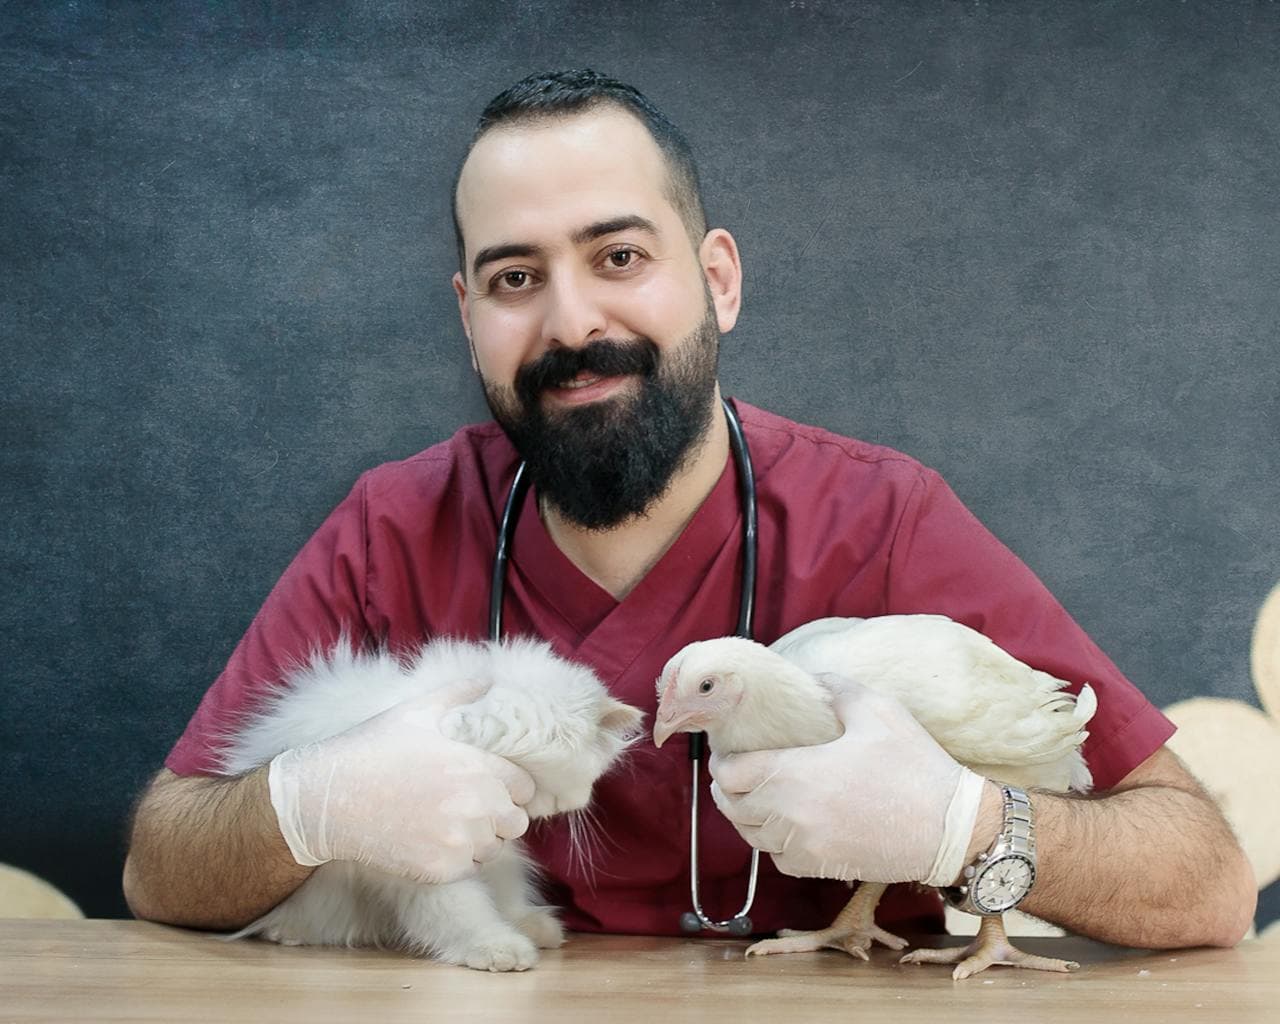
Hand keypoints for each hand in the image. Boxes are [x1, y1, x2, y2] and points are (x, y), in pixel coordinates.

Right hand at [267, 677, 534, 883]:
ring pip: (493, 848)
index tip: (489, 782)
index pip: (526, 788)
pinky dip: (457, 858)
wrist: (329, 799)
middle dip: (500, 814)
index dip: (510, 785)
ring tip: (447, 820)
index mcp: (480, 767)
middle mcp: (478, 807)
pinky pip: (467, 868)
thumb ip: (463, 694)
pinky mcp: (441, 871)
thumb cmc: (375, 748)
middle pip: (516, 822)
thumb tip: (490, 683)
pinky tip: (430, 838)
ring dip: (480, 838)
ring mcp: (460, 843)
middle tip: (470, 804)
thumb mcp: (419, 709)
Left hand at [708, 676, 986, 885]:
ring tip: (758, 793)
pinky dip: (771, 841)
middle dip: (729, 786)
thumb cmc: (914, 767)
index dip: (723, 761)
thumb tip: (811, 678)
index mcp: (794, 776)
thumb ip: (835, 688)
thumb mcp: (877, 711)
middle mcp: (789, 817)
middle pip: (731, 807)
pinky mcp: (822, 868)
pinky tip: (786, 821)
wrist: (952, 830)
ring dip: (746, 814)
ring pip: (750, 836)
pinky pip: (777, 858)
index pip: (729, 775)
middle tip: (740, 767)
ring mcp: (804, 848)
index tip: (732, 748)